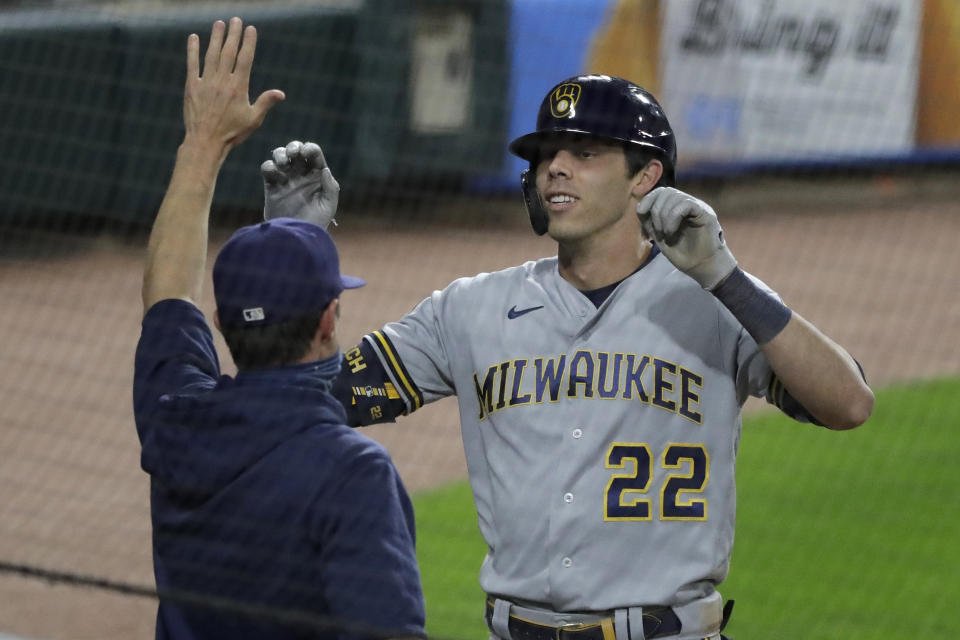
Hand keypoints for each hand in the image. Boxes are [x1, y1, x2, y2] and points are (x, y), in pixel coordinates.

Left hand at [183, 17, 284, 154]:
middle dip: (233, 34)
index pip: (245, 59)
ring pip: (211, 54)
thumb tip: (280, 93)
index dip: (248, 42)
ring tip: (219, 23)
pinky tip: (194, 38)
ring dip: (215, 38)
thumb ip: (265, 102)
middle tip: (236, 20)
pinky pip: (192, 64)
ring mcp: (206, 82)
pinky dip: (192, 50)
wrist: (206, 142)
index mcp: (238, 87)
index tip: (250, 29)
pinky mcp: (191, 86)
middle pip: (229, 52)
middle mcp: (222, 81)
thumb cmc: (232, 133)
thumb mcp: (253, 119)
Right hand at [261, 140, 339, 228]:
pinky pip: (268, 169)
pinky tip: (274, 174)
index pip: (314, 154)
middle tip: (293, 154)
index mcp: (317, 175)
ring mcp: (286, 178)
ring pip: (280, 155)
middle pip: (296, 150)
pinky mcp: (272, 185)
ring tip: (282, 163)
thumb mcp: (328, 206)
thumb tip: (325, 170)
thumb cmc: (315, 223)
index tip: (307, 153)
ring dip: (280, 153)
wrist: (295, 237)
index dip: (310, 149)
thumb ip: (330, 187)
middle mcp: (301, 173)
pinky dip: (269, 166)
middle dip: (293, 147)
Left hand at [637, 187, 737, 289]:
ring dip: (663, 217)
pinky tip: (671, 232)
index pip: (661, 192)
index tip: (641, 214)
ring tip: (665, 234)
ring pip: (675, 197)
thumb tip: (639, 208)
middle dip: (655, 210)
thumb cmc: (683, 254)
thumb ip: (651, 222)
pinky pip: (685, 204)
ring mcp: (697, 207)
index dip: (648, 199)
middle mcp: (688, 203)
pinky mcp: (705, 213)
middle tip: (657, 232)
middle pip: (666, 191)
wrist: (702, 267)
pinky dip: (673, 218)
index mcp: (678, 207)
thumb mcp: (660, 236)